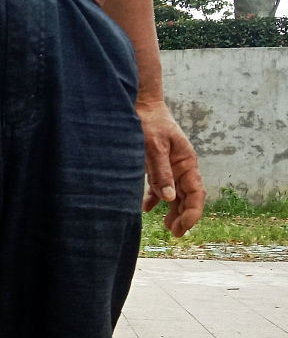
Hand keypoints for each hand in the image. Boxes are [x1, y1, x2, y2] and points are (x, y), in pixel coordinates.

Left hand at [136, 99, 203, 236]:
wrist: (140, 104)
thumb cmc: (149, 122)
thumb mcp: (153, 146)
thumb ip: (160, 171)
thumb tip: (168, 198)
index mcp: (186, 162)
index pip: (196, 193)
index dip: (192, 213)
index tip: (184, 228)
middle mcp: (181, 166)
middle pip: (187, 196)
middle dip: (183, 216)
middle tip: (174, 233)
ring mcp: (170, 165)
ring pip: (175, 193)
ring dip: (172, 210)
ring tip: (166, 227)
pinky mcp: (157, 163)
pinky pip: (160, 185)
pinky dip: (155, 198)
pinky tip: (147, 209)